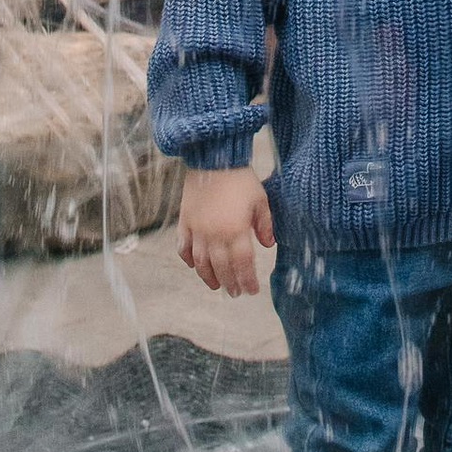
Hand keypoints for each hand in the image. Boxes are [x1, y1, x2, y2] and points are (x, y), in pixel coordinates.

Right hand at [177, 165, 273, 295]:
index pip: (242, 264)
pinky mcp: (184, 221)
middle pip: (221, 267)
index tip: (252, 291)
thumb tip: (269, 245)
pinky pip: (183, 247)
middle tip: (235, 293)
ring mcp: (196, 229)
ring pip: (200, 262)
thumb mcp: (260, 200)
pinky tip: (194, 266)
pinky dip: (188, 259)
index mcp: (235, 230)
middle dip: (230, 283)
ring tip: (216, 286)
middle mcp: (214, 234)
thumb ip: (265, 224)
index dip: (247, 280)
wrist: (213, 158)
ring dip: (208, 277)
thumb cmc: (240, 178)